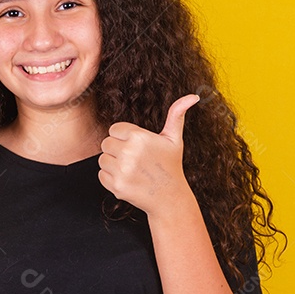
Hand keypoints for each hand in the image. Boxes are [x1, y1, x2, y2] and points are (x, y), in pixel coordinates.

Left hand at [98, 93, 198, 214]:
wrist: (169, 198)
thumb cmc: (170, 166)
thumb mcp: (174, 139)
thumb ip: (177, 115)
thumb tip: (193, 96)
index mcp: (139, 137)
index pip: (114, 129)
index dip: (124, 137)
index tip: (137, 146)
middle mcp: (129, 152)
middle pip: (106, 143)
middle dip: (117, 150)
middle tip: (134, 159)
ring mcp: (121, 170)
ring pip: (102, 159)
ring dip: (112, 164)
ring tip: (131, 169)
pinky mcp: (116, 185)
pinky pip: (101, 175)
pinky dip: (110, 178)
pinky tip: (127, 179)